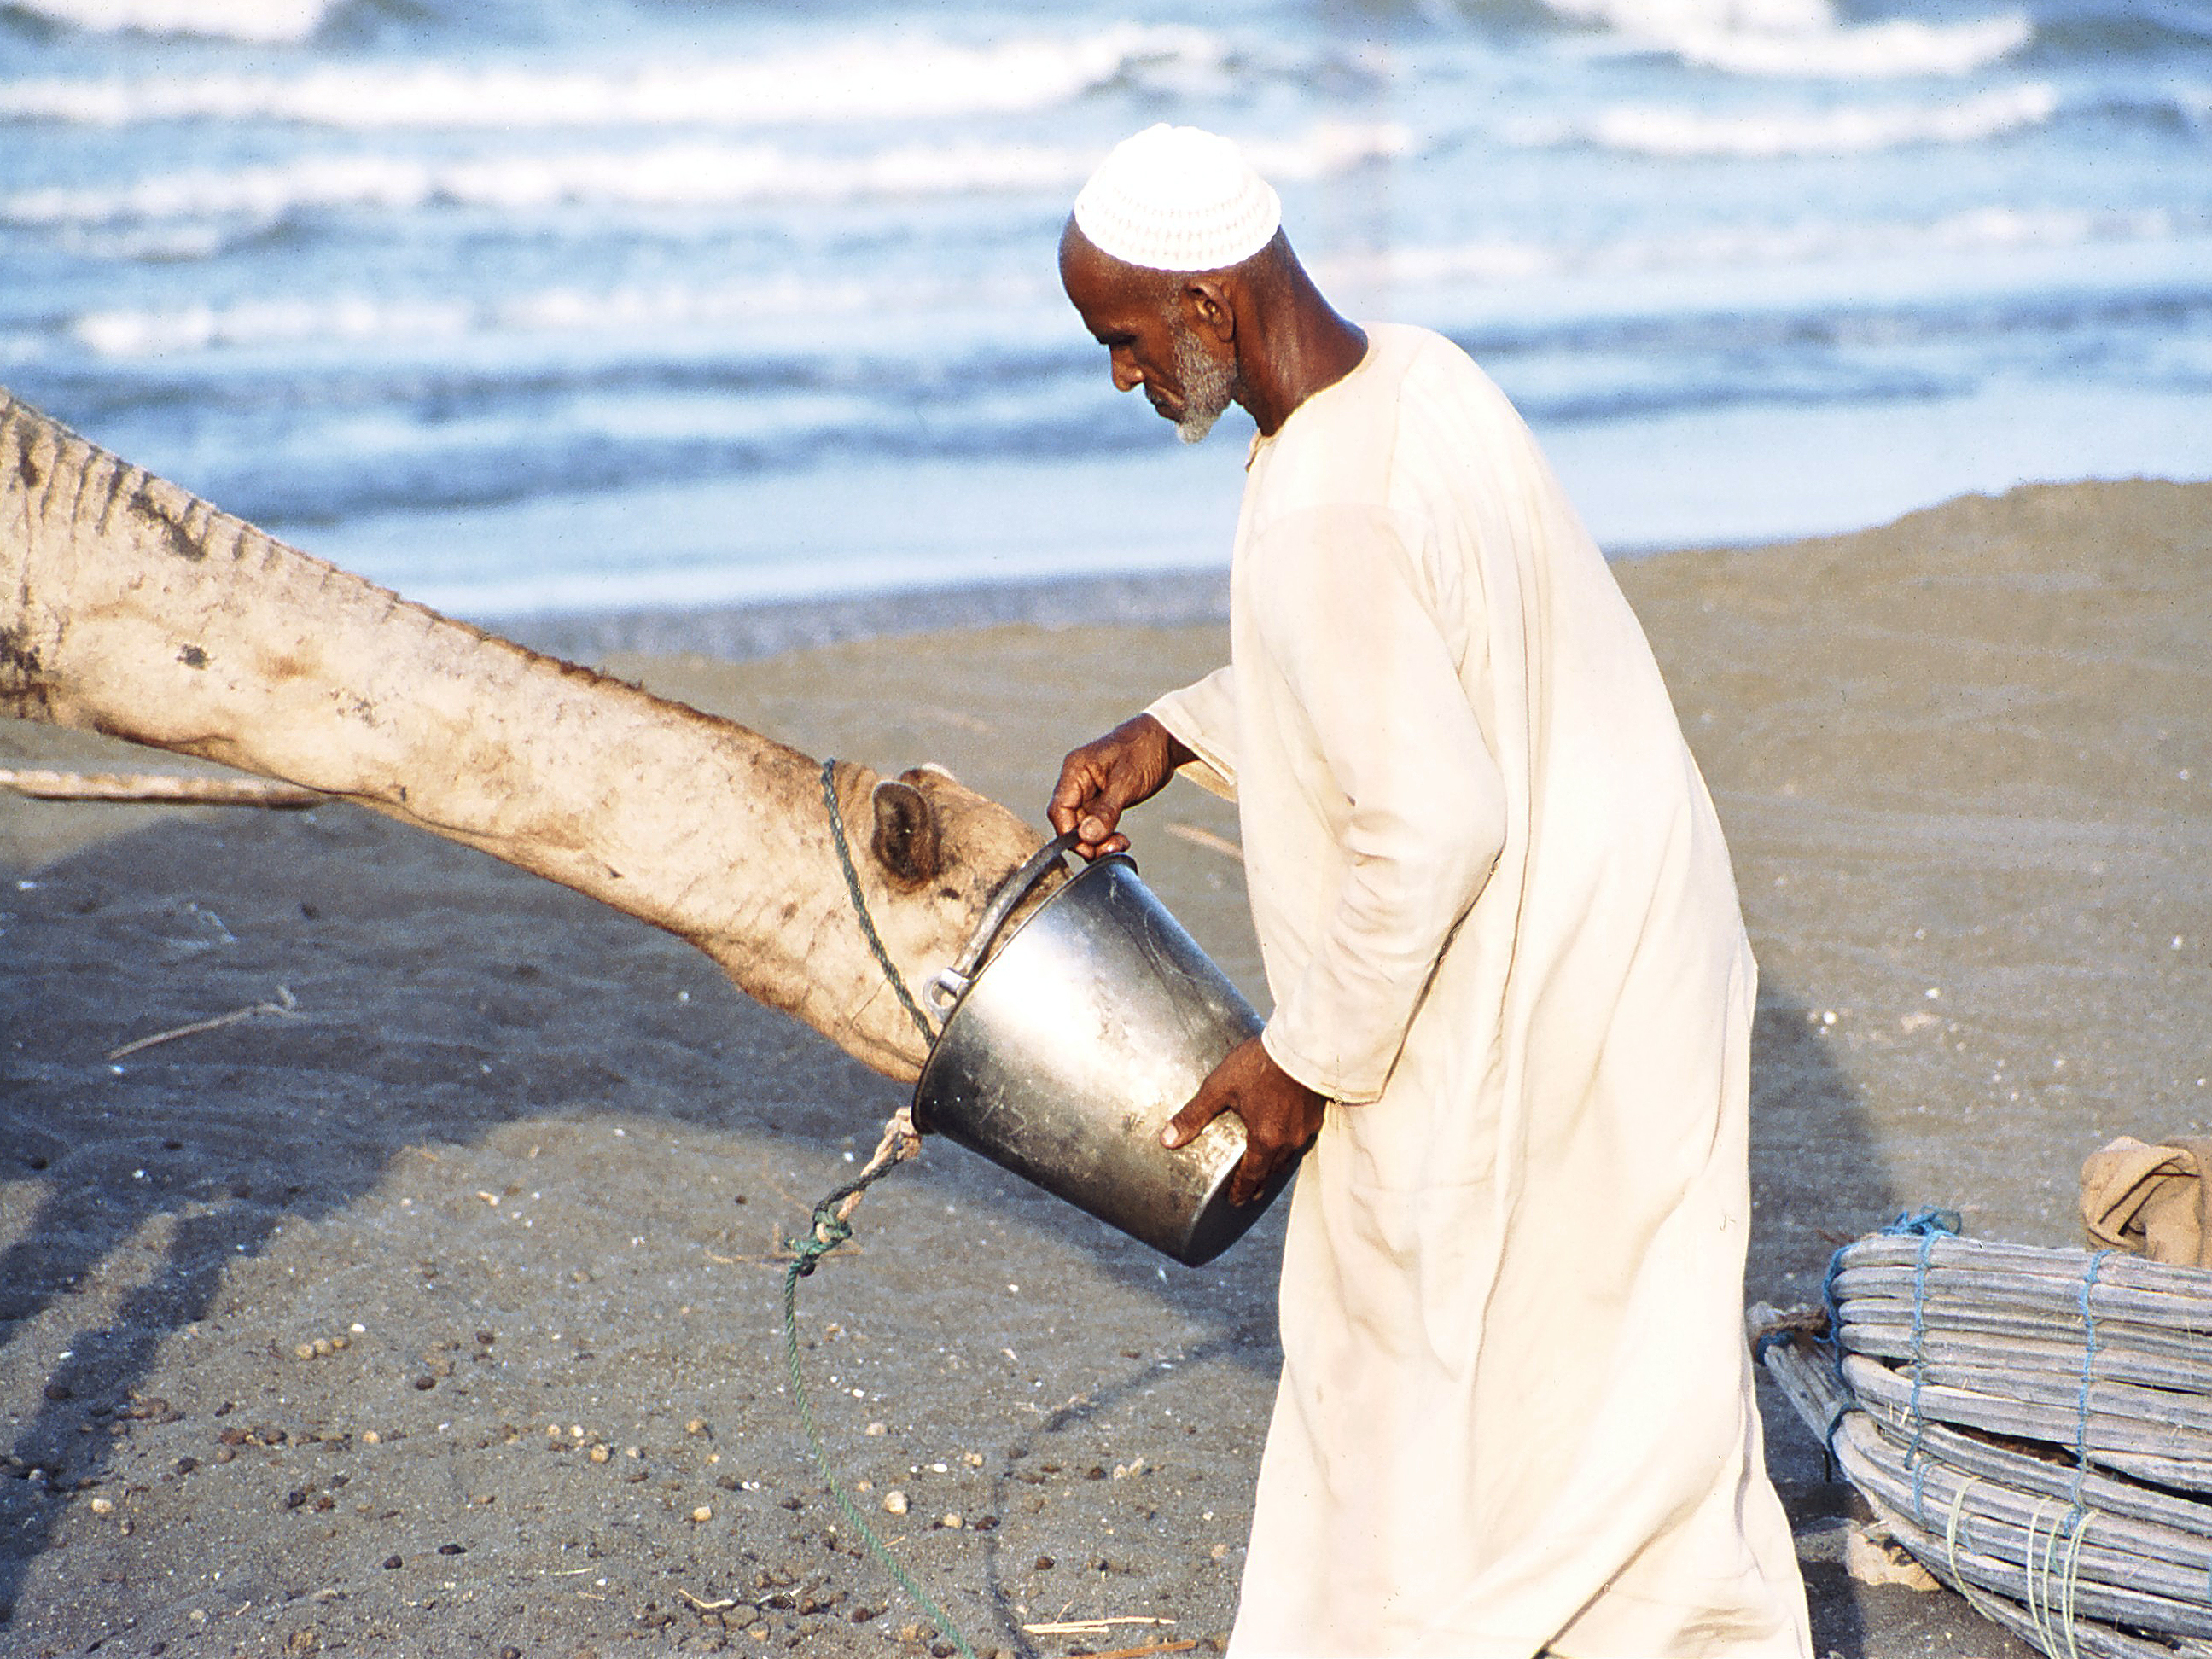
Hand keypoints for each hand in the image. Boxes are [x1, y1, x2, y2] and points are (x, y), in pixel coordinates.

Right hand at [1047, 714, 1192, 859]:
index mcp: (1076, 771)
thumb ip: (1106, 811)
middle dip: (1088, 840)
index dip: (1070, 834)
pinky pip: (1095, 823)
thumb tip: (1086, 837)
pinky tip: (1120, 839)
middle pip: (1070, 821)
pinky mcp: (1101, 799)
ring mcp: (1089, 791)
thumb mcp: (1127, 782)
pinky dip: (1105, 835)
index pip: (1059, 810)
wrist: (1165, 739)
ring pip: (1083, 826)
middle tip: (1113, 848)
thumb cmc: (1144, 750)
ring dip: (1098, 841)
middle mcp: (1077, 781)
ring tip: (1120, 844)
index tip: (1091, 848)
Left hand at [1161, 1036, 1325, 1205]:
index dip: (1242, 1191)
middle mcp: (1289, 1140)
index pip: (1252, 1177)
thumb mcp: (1219, 1087)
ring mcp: (1305, 1127)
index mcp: (1266, 1139)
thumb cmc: (1260, 1063)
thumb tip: (1167, 1139)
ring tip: (1264, 1165)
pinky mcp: (1316, 1113)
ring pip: (1289, 1156)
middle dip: (1259, 1183)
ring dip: (1275, 1164)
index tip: (1235, 1200)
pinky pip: (1301, 1138)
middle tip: (1248, 1191)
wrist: (1301, 1044)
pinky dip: (1289, 1143)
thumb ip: (1194, 1115)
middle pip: (1272, 1171)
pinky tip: (1283, 1135)